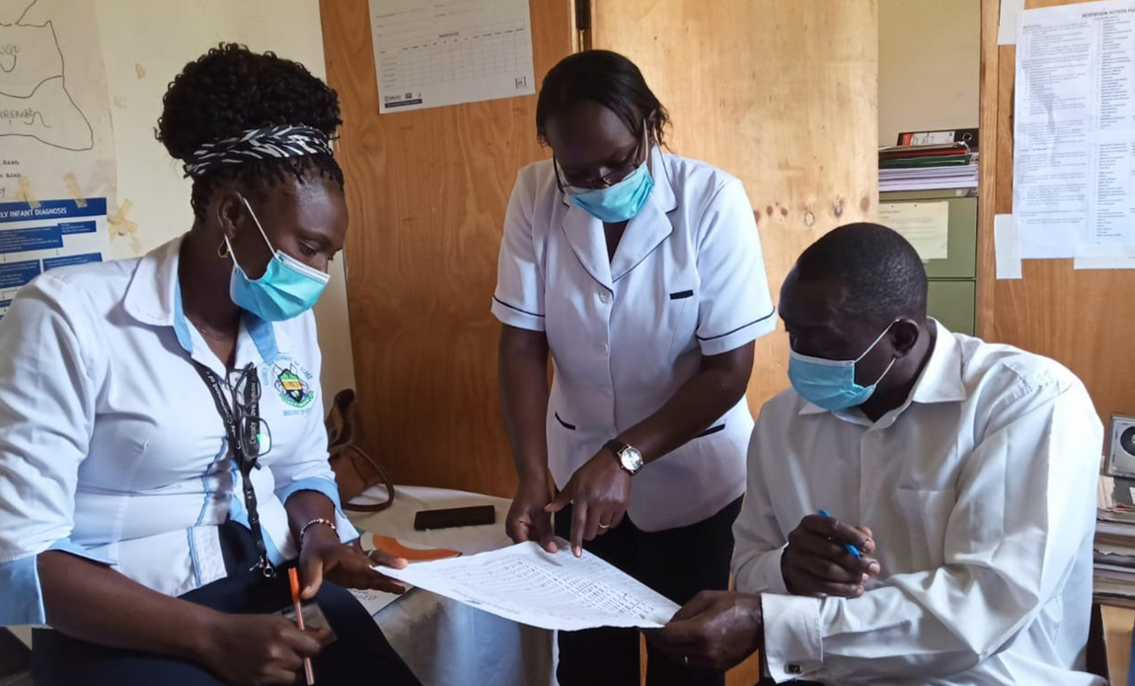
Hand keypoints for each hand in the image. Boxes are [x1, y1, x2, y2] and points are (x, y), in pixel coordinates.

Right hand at [200, 611, 328, 684]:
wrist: (214, 639)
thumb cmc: (246, 626)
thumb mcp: (274, 620)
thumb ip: (299, 629)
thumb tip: (324, 635)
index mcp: (283, 634)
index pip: (315, 647)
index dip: (315, 646)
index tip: (312, 644)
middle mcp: (277, 654)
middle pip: (305, 663)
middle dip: (301, 657)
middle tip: (290, 651)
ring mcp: (266, 672)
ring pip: (294, 677)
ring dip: (291, 670)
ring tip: (279, 661)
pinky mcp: (256, 684)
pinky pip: (279, 684)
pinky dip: (278, 678)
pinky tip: (268, 669)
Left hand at [298, 524, 405, 599]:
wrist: (319, 544)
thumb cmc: (315, 552)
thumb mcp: (309, 563)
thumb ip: (311, 578)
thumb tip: (307, 594)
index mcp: (347, 556)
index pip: (364, 564)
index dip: (377, 569)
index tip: (386, 572)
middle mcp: (358, 559)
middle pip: (377, 562)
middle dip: (390, 567)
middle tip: (404, 570)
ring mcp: (361, 567)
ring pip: (380, 569)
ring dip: (391, 575)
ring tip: (404, 583)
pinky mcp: (360, 575)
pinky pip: (375, 578)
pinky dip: (386, 582)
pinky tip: (397, 588)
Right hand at [506, 478, 557, 552]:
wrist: (533, 479)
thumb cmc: (534, 490)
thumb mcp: (542, 515)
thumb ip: (546, 534)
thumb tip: (551, 549)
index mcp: (513, 526)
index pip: (524, 547)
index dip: (536, 555)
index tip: (547, 560)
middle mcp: (513, 528)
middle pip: (527, 546)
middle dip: (540, 551)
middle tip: (553, 558)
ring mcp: (518, 527)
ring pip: (531, 542)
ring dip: (542, 544)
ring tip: (554, 551)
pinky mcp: (525, 525)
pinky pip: (533, 536)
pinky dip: (542, 538)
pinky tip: (552, 542)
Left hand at [545, 449, 630, 555]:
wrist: (616, 461)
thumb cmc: (593, 470)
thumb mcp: (574, 481)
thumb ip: (561, 498)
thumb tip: (548, 509)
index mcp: (582, 496)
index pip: (578, 523)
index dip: (577, 540)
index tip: (576, 552)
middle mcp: (596, 502)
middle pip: (591, 530)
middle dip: (587, 534)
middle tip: (586, 528)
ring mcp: (610, 504)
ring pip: (603, 528)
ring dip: (598, 527)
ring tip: (597, 516)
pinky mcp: (622, 505)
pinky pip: (614, 523)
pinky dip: (609, 523)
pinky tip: (607, 513)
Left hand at [645, 591, 762, 671]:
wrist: (762, 621)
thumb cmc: (735, 604)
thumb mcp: (706, 598)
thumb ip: (684, 611)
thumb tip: (668, 623)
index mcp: (701, 631)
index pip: (667, 637)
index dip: (653, 633)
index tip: (645, 627)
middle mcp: (705, 650)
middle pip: (671, 650)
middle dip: (659, 641)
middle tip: (653, 631)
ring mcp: (712, 662)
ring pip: (680, 659)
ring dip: (671, 649)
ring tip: (668, 637)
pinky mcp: (719, 667)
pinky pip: (693, 662)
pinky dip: (685, 654)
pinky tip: (684, 644)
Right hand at [782, 515, 879, 596]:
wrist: (795, 566)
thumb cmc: (820, 548)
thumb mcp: (835, 536)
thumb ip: (852, 534)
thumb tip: (867, 535)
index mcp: (810, 523)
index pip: (833, 526)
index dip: (853, 536)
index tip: (870, 547)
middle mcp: (799, 539)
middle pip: (831, 550)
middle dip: (857, 561)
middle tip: (874, 568)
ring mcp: (796, 559)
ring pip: (828, 569)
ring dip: (851, 576)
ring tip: (864, 579)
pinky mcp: (798, 579)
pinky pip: (824, 586)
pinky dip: (844, 589)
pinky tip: (857, 590)